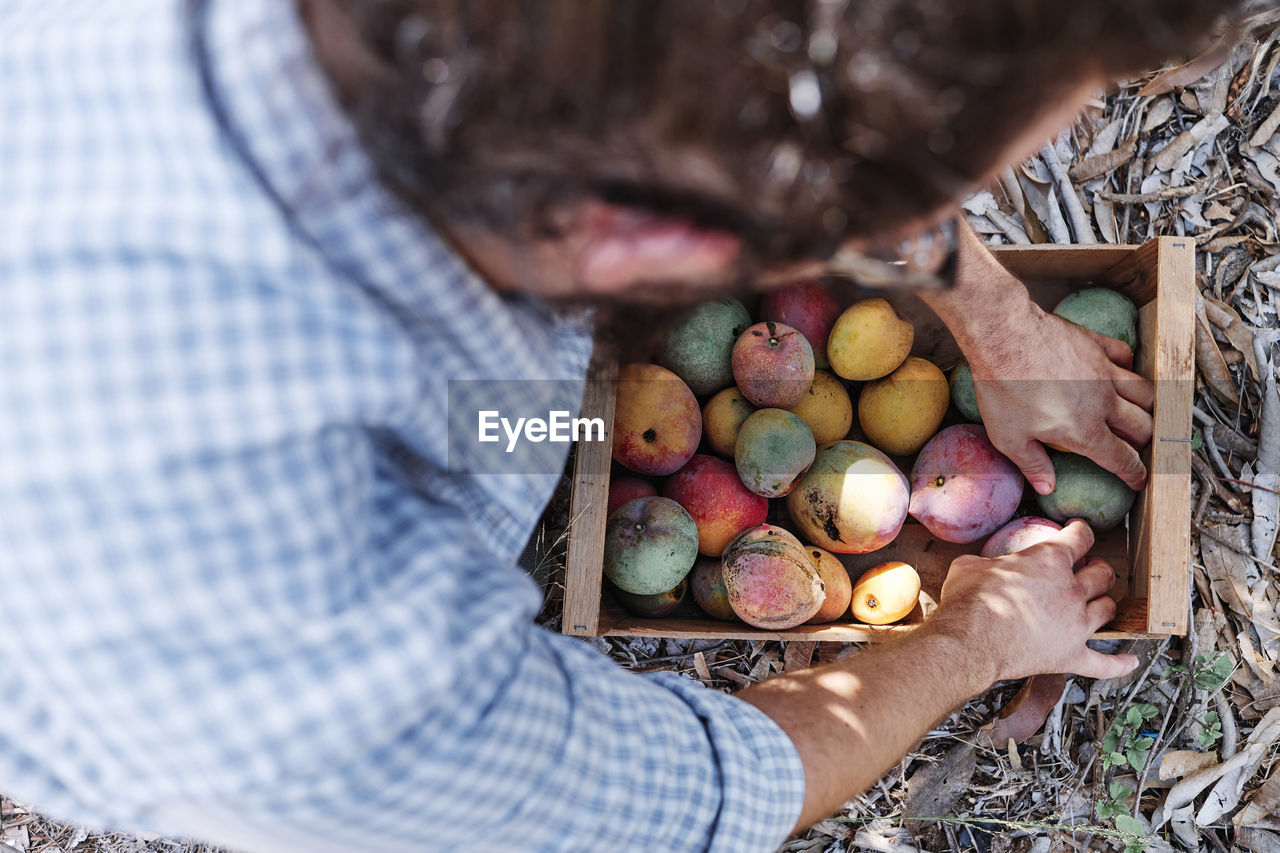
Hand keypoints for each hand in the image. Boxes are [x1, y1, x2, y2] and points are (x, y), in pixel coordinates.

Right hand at [931, 519, 1139, 682]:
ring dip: (1105, 604)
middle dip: (1099, 569)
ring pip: (1109, 609)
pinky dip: (1119, 663)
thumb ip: (990, 562)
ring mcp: (1076, 625)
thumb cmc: (968, 600)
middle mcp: (1071, 590)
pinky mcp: (1071, 656)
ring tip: (1098, 603)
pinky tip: (1129, 661)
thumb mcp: (971, 565)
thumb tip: (984, 565)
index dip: (1080, 531)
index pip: (1080, 537)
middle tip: (1091, 569)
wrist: (968, 641)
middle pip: (1104, 574)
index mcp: (1049, 560)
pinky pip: (1104, 663)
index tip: (1078, 532)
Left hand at [969, 305, 1154, 494]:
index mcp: (1085, 431)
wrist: (1004, 337)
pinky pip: (1125, 355)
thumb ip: (1032, 464)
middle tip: (1135, 446)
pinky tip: (1120, 370)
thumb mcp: (1008, 437)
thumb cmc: (1003, 387)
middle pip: (1142, 427)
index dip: (1133, 474)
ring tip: (1139, 413)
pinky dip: (1128, 365)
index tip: (1138, 480)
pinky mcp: (1097, 344)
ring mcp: (1104, 371)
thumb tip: (1046, 486)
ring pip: (1144, 392)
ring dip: (1147, 407)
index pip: (1121, 459)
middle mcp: (1104, 402)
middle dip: (1143, 442)